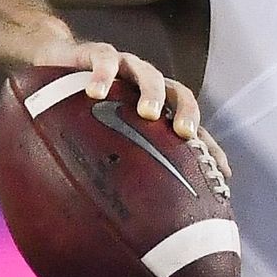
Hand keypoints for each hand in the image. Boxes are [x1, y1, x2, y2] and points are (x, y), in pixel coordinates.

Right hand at [29, 36, 231, 182]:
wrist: (55, 63)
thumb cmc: (83, 110)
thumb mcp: (103, 139)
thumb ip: (118, 170)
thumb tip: (126, 223)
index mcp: (157, 110)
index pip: (193, 128)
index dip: (208, 148)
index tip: (222, 175)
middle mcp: (147, 87)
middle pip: (181, 95)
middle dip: (188, 114)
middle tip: (185, 135)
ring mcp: (126, 67)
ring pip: (149, 74)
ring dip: (152, 92)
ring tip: (148, 113)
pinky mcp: (97, 53)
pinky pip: (105, 59)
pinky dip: (103, 74)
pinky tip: (96, 92)